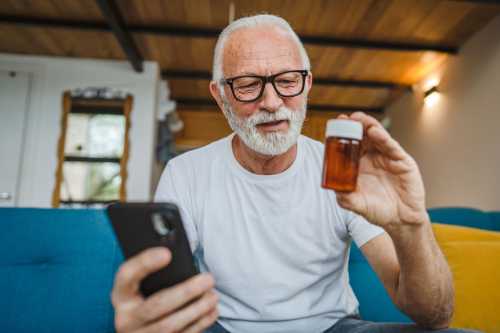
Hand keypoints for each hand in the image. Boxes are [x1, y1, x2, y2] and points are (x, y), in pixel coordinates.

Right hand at [111, 247, 217, 332]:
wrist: (142, 331)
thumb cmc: (147, 299)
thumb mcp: (143, 287)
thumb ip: (156, 275)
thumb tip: (179, 257)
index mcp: (121, 296)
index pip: (126, 276)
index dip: (145, 263)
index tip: (167, 254)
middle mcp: (126, 319)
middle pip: (156, 305)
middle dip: (186, 292)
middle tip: (208, 279)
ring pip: (170, 326)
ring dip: (197, 310)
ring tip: (213, 296)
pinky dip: (200, 324)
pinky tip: (211, 311)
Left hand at [335, 112, 428, 229]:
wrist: (400, 222)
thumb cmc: (378, 211)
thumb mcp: (357, 204)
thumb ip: (345, 198)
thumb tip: (333, 189)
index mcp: (361, 165)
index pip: (351, 144)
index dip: (344, 134)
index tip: (335, 125)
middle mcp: (375, 158)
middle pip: (364, 136)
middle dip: (355, 125)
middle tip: (346, 118)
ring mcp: (389, 158)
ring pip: (379, 137)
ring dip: (369, 126)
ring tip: (359, 119)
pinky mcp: (403, 162)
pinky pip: (392, 147)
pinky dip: (383, 138)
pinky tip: (374, 132)